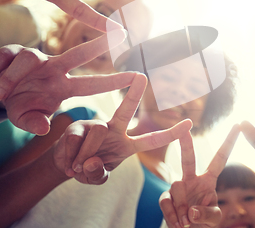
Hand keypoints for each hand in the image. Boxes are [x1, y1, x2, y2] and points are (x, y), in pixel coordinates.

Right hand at [0, 30, 135, 134]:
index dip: (113, 81)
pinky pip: (3, 57)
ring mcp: (33, 58)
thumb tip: (43, 129)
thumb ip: (34, 124)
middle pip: (79, 54)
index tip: (137, 76)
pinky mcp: (10, 52)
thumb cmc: (19, 106)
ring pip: (27, 58)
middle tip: (119, 34)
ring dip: (12, 77)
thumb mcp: (26, 119)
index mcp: (62, 86)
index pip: (92, 84)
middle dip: (98, 45)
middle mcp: (53, 68)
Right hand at [53, 74, 192, 183]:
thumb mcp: (96, 178)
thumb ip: (97, 174)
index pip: (152, 138)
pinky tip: (69, 158)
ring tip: (78, 164)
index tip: (190, 123)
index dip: (171, 133)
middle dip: (134, 93)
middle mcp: (114, 130)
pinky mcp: (77, 126)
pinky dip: (71, 157)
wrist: (64, 164)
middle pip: (126, 110)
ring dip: (85, 156)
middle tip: (141, 76)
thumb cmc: (87, 169)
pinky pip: (76, 141)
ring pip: (98, 132)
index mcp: (127, 145)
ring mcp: (96, 126)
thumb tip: (91, 161)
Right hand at [159, 125, 239, 227]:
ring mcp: (178, 187)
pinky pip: (166, 201)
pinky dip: (172, 215)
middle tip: (185, 129)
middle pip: (188, 157)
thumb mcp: (214, 219)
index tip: (237, 125)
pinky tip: (178, 223)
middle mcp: (192, 179)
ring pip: (177, 186)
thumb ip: (208, 214)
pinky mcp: (166, 197)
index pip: (220, 159)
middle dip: (186, 143)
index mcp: (209, 180)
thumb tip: (192, 211)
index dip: (228, 142)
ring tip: (187, 221)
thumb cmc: (204, 222)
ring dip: (182, 207)